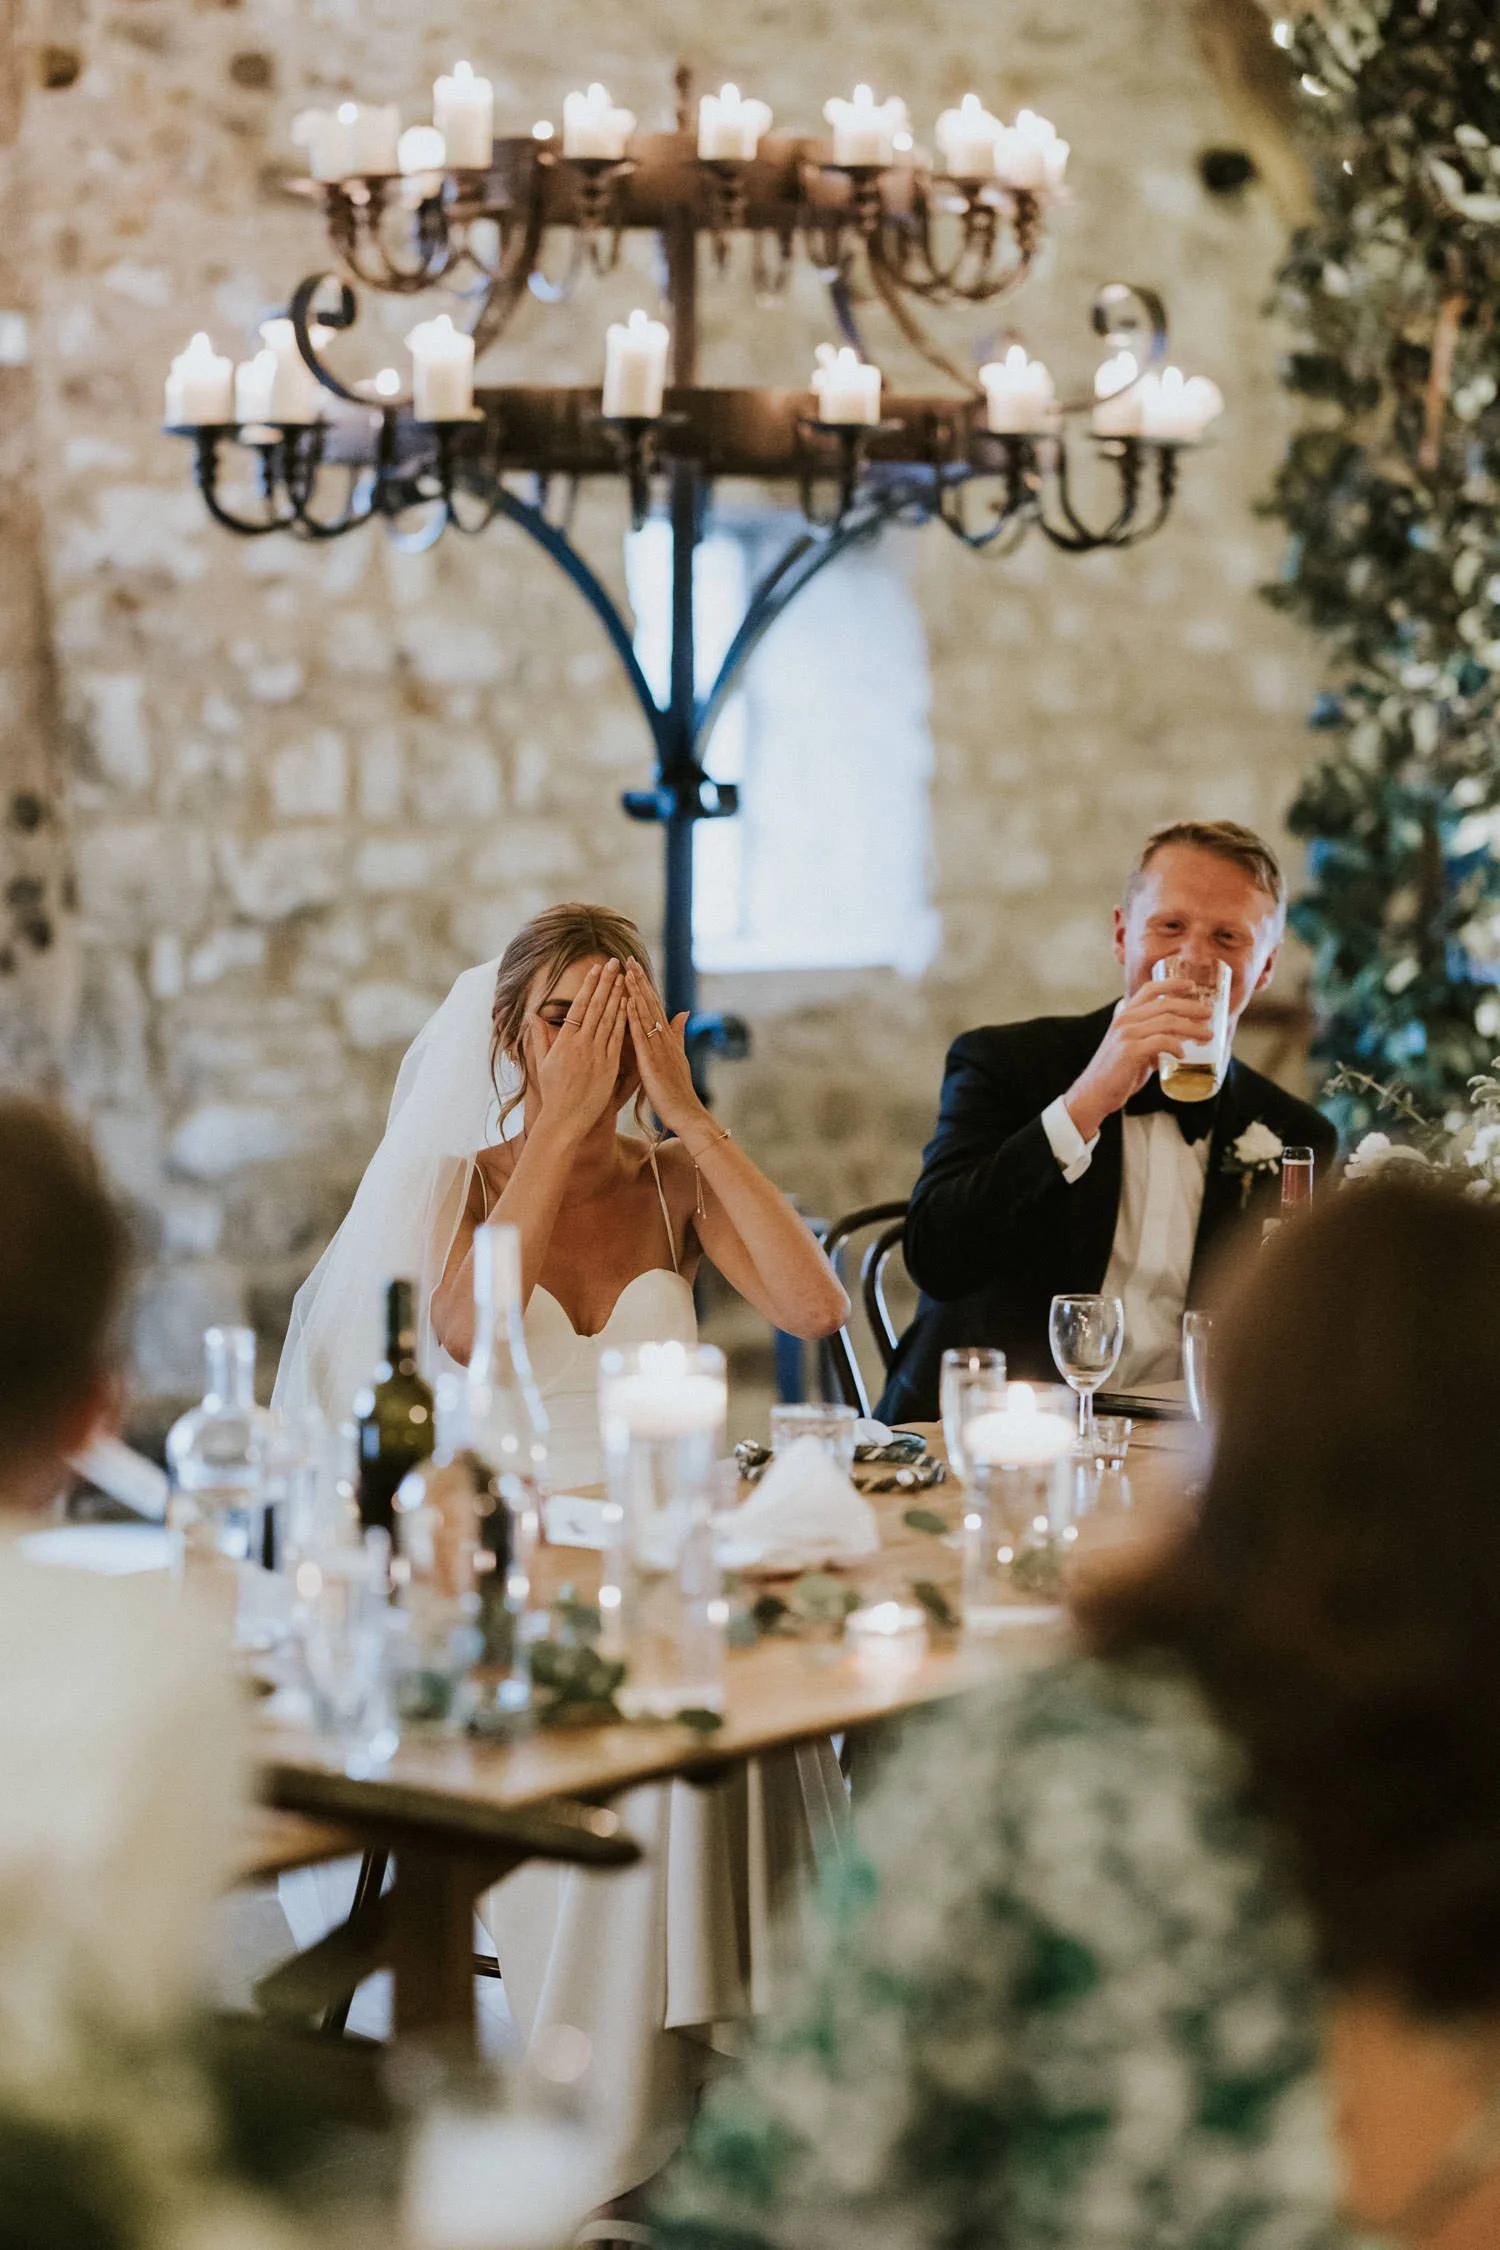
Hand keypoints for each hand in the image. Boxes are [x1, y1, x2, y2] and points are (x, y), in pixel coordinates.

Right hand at [531, 959, 626, 1139]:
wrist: (565, 1119)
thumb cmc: (553, 1092)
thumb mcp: (541, 1063)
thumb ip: (540, 1037)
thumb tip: (533, 1016)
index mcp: (564, 1042)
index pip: (578, 1006)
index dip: (588, 986)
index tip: (596, 969)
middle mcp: (581, 1045)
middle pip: (596, 1007)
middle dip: (606, 983)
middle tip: (614, 963)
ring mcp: (597, 1055)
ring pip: (609, 1020)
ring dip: (618, 996)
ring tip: (624, 977)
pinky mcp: (609, 1066)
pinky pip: (618, 1039)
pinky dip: (624, 1021)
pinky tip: (630, 1006)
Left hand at [623, 960, 703, 1137]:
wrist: (686, 1113)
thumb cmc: (678, 1090)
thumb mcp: (678, 1057)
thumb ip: (678, 1034)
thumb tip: (682, 1013)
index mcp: (666, 1038)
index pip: (654, 1006)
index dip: (644, 986)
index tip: (634, 968)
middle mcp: (664, 1038)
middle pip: (650, 1003)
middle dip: (639, 981)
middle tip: (628, 959)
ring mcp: (659, 1048)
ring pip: (646, 1014)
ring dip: (636, 991)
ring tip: (626, 971)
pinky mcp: (652, 1060)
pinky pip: (641, 1035)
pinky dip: (635, 1017)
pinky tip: (627, 1002)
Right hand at [1062, 981, 1215, 1143]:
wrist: (1094, 1093)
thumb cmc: (1116, 1073)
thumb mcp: (1133, 1049)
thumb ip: (1151, 1042)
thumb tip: (1176, 1044)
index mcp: (1125, 1015)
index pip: (1150, 989)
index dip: (1172, 984)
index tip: (1191, 985)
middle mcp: (1125, 1020)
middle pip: (1166, 1004)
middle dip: (1192, 1007)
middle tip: (1209, 1014)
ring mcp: (1127, 1034)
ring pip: (1168, 1022)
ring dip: (1192, 1028)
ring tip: (1207, 1036)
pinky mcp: (1130, 1051)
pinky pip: (1161, 1042)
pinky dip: (1177, 1046)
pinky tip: (1183, 1055)